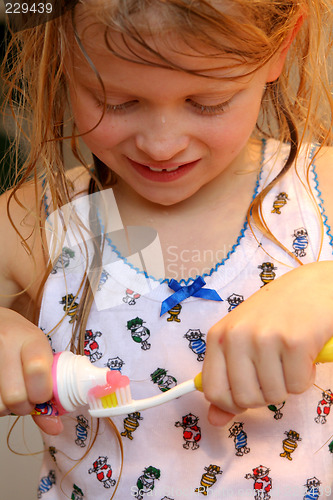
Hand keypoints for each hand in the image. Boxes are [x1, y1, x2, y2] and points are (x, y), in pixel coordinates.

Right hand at [0, 307, 62, 434]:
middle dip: (23, 406)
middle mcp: (6, 343)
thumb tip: (55, 428)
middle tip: (25, 397)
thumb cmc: (22, 341)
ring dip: (6, 407)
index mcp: (31, 339)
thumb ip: (48, 391)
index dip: (41, 394)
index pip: (37, 371)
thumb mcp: (41, 355)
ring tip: (9, 390)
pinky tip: (0, 388)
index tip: (42, 394)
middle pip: (15, 396)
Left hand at [202, 261, 332, 425]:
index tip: (249, 391)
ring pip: (273, 395)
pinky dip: (305, 376)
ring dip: (287, 383)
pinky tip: (304, 352)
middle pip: (245, 398)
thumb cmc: (276, 314)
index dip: (232, 402)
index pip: (213, 391)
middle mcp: (237, 336)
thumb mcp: (242, 340)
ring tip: (289, 356)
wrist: (313, 286)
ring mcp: (265, 338)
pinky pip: (297, 386)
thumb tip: (214, 420)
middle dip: (264, 392)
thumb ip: (227, 379)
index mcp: (218, 336)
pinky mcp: (294, 342)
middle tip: (275, 368)